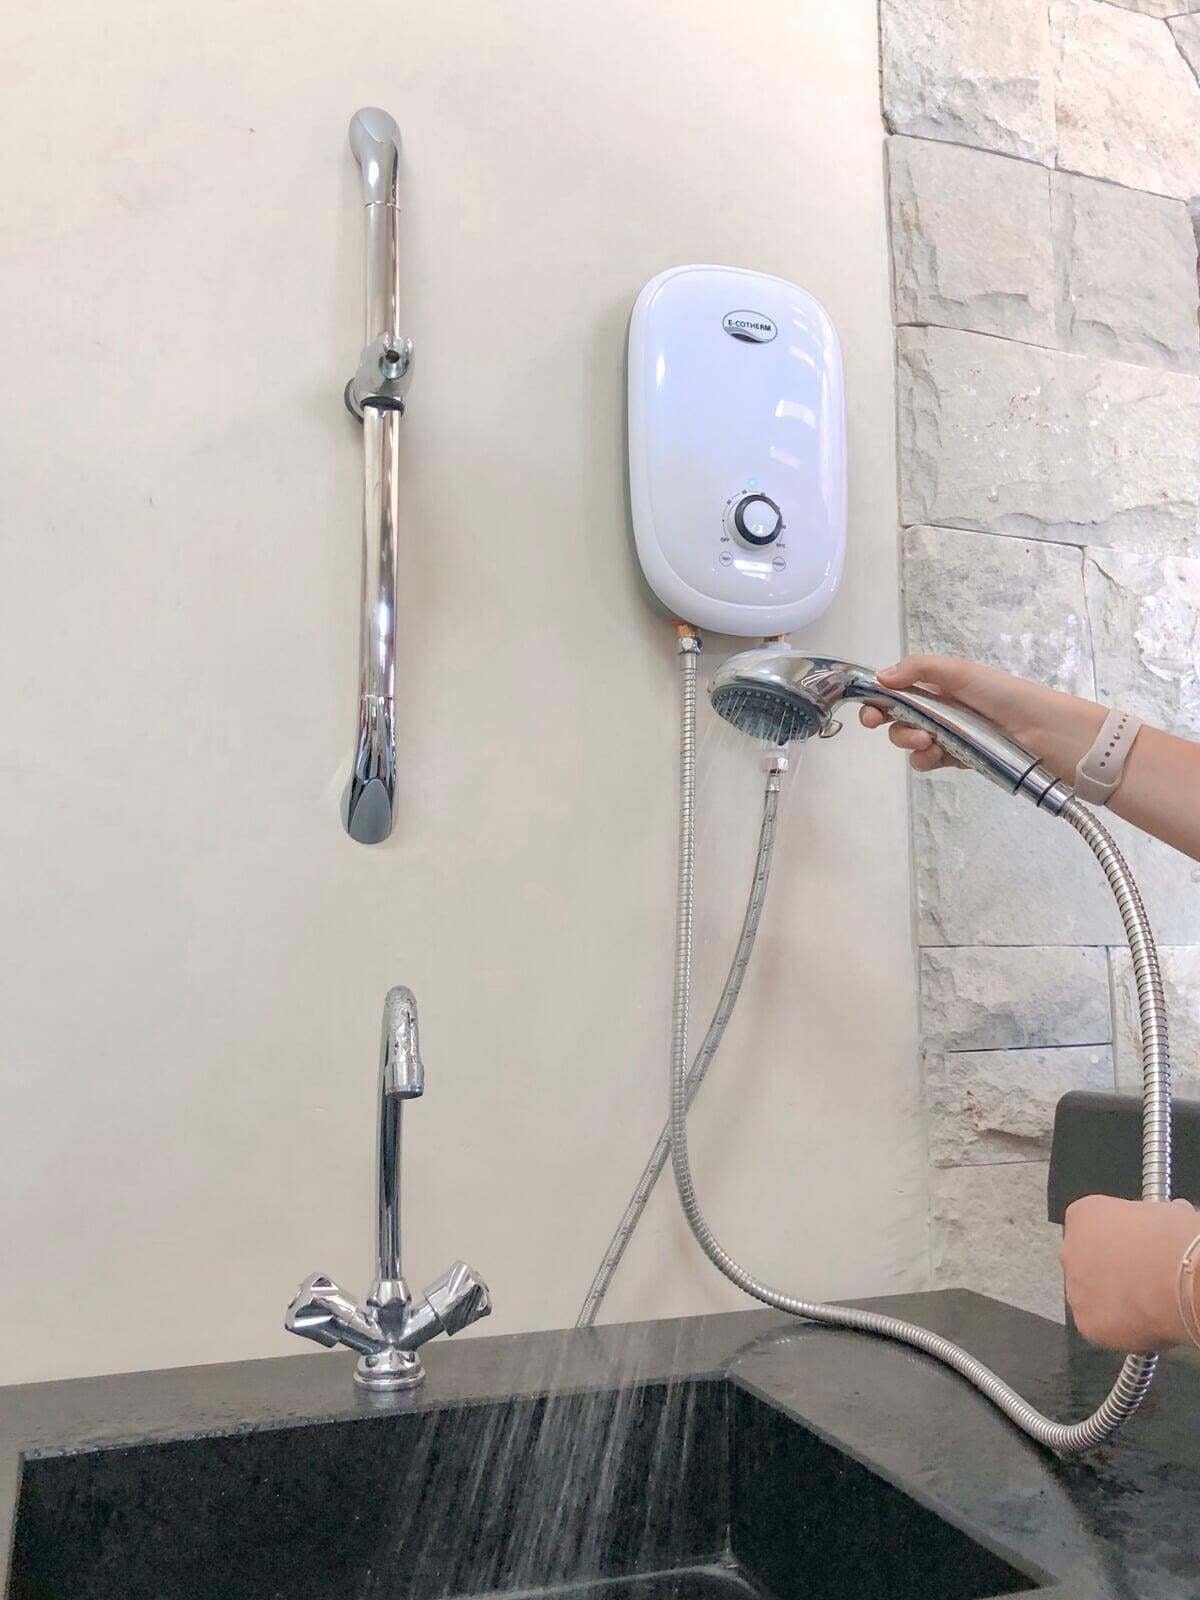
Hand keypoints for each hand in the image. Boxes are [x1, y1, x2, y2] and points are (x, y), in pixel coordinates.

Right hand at [858, 655, 1104, 780]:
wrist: (1045, 733)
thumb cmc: (1004, 696)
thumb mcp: (961, 672)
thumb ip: (919, 670)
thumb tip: (880, 677)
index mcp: (940, 685)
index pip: (898, 690)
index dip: (878, 699)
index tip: (868, 709)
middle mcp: (941, 709)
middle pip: (897, 717)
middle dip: (887, 721)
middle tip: (878, 724)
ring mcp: (949, 736)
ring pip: (910, 742)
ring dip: (908, 741)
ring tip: (927, 741)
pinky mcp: (958, 760)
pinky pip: (928, 762)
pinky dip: (925, 760)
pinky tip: (937, 756)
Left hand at [1061, 1195, 1199, 1351]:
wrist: (1182, 1278)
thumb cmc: (1173, 1241)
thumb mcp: (1161, 1211)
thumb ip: (1146, 1218)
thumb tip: (1160, 1223)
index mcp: (1083, 1216)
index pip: (1089, 1227)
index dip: (1116, 1240)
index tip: (1133, 1248)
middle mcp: (1070, 1251)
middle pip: (1084, 1262)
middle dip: (1107, 1270)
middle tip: (1138, 1278)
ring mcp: (1075, 1289)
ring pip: (1089, 1296)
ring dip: (1110, 1300)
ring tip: (1144, 1302)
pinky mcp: (1087, 1324)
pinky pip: (1099, 1327)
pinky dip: (1118, 1328)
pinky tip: (1142, 1322)